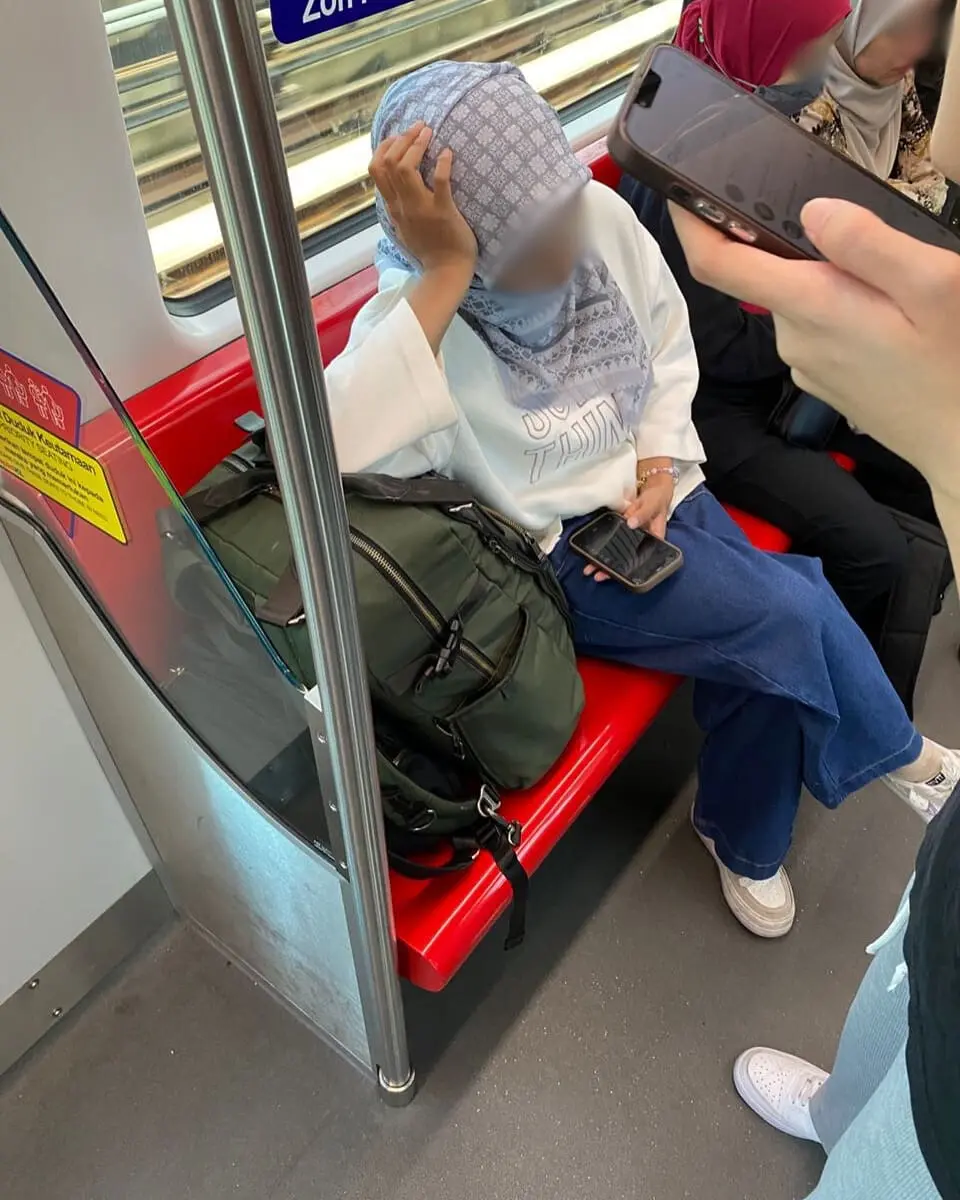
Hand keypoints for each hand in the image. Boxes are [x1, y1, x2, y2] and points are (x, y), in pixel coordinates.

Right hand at [369, 123, 476, 279]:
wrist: (446, 273)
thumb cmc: (431, 250)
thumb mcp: (404, 227)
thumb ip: (398, 206)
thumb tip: (397, 185)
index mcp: (394, 208)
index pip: (376, 169)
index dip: (384, 147)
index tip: (398, 137)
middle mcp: (403, 206)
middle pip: (389, 163)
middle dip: (402, 138)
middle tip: (418, 127)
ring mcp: (422, 209)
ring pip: (406, 168)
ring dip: (417, 145)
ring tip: (428, 133)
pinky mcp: (443, 213)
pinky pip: (440, 182)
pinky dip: (442, 163)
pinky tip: (447, 153)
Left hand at [582, 466, 674, 582]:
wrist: (653, 485)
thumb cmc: (657, 498)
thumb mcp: (652, 504)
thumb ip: (642, 513)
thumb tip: (631, 523)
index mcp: (651, 540)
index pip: (639, 559)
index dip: (627, 569)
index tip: (615, 575)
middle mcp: (639, 541)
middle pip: (625, 558)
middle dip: (610, 568)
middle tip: (597, 574)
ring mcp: (629, 535)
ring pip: (616, 551)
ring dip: (603, 560)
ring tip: (590, 568)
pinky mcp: (620, 527)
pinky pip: (611, 538)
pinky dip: (601, 545)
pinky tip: (590, 552)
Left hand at [668, 198, 959, 501]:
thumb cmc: (957, 366)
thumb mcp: (932, 286)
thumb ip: (867, 244)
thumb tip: (811, 212)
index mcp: (810, 305)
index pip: (719, 265)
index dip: (692, 223)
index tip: (681, 190)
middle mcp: (793, 338)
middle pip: (770, 274)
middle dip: (803, 247)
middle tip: (867, 237)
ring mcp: (806, 363)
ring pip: (801, 301)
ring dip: (831, 281)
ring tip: (892, 287)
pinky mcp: (823, 379)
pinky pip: (819, 329)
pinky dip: (842, 311)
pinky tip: (889, 320)